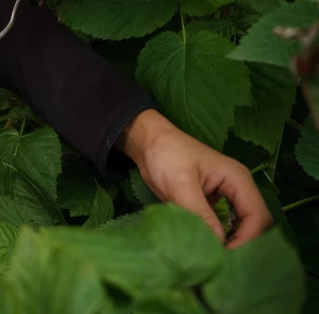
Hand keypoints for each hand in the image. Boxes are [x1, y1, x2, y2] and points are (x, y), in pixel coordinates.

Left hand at [117, 110, 272, 247]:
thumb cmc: (166, 155)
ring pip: (240, 227)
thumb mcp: (180, 184)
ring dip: (231, 243)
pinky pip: (222, 225)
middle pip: (254, 223)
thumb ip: (199, 212)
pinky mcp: (211, 205)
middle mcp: (237, 190)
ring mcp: (225, 198)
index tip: (227, 256)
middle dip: (243, 244)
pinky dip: (218, 238)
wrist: (148, 142)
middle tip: (223, 262)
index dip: (247, 239)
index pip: (257, 216)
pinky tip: (206, 248)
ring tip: (215, 259)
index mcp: (238, 180)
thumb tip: (217, 242)